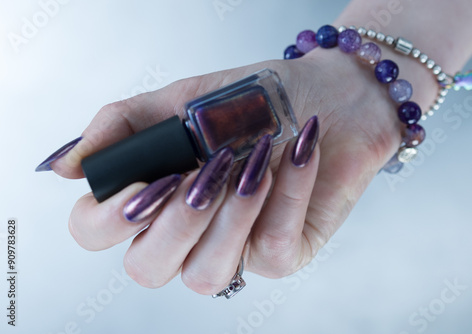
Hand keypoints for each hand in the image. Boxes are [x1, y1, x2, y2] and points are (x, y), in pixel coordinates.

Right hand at [43, 49, 405, 293]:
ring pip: (207, 275)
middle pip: (148, 269)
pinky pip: (273, 247)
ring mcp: (236, 249)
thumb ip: (122, 129)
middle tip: (204, 168)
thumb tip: (62, 167)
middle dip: (175, 220)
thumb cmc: (252, 99)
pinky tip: (297, 152)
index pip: (98, 234)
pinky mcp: (284, 253)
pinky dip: (286, 192)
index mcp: (155, 198)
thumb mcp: (180, 101)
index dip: (109, 218)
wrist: (327, 96)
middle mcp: (189, 234)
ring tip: (254, 158)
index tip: (146, 175)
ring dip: (230, 214)